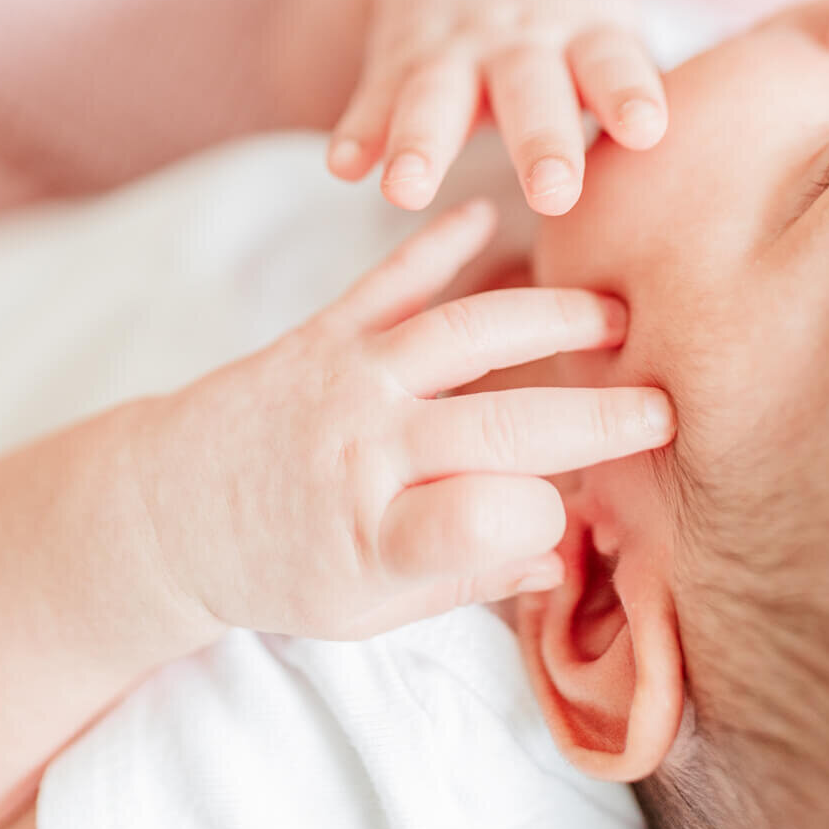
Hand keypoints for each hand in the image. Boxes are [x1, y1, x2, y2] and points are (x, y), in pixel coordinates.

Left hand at [139, 201, 674, 640]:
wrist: (165, 510)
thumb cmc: (280, 569)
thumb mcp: (364, 612)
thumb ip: (463, 575)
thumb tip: (563, 554)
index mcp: (373, 539)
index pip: (482, 521)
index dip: (547, 514)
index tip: (580, 512)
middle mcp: (362, 453)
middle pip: (497, 426)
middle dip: (592, 416)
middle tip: (664, 407)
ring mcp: (345, 381)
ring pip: (462, 335)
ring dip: (546, 318)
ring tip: (614, 315)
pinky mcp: (325, 332)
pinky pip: (389, 280)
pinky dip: (439, 243)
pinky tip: (491, 216)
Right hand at [327, 0, 667, 214]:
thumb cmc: (568, 23)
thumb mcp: (613, 36)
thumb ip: (651, 100)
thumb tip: (751, 191)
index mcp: (589, 35)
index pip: (614, 62)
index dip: (629, 92)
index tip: (647, 130)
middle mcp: (522, 39)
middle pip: (531, 87)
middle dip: (541, 137)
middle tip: (555, 192)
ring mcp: (455, 46)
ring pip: (436, 93)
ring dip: (422, 140)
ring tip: (407, 192)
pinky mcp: (398, 56)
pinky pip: (374, 97)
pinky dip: (359, 131)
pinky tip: (345, 167)